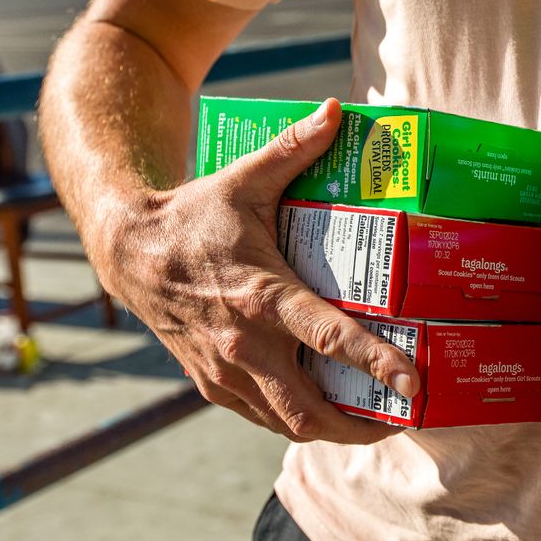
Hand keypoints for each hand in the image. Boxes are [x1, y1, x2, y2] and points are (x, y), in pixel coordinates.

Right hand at [100, 99, 420, 442]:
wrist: (127, 251)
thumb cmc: (194, 216)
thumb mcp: (243, 178)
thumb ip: (294, 148)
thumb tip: (336, 110)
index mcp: (261, 296)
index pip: (329, 338)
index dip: (377, 364)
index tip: (414, 384)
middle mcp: (244, 345)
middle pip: (310, 409)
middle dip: (361, 424)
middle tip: (404, 417)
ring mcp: (224, 372)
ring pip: (286, 423)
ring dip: (333, 429)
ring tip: (376, 422)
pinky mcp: (211, 384)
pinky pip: (261, 418)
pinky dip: (298, 420)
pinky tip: (328, 411)